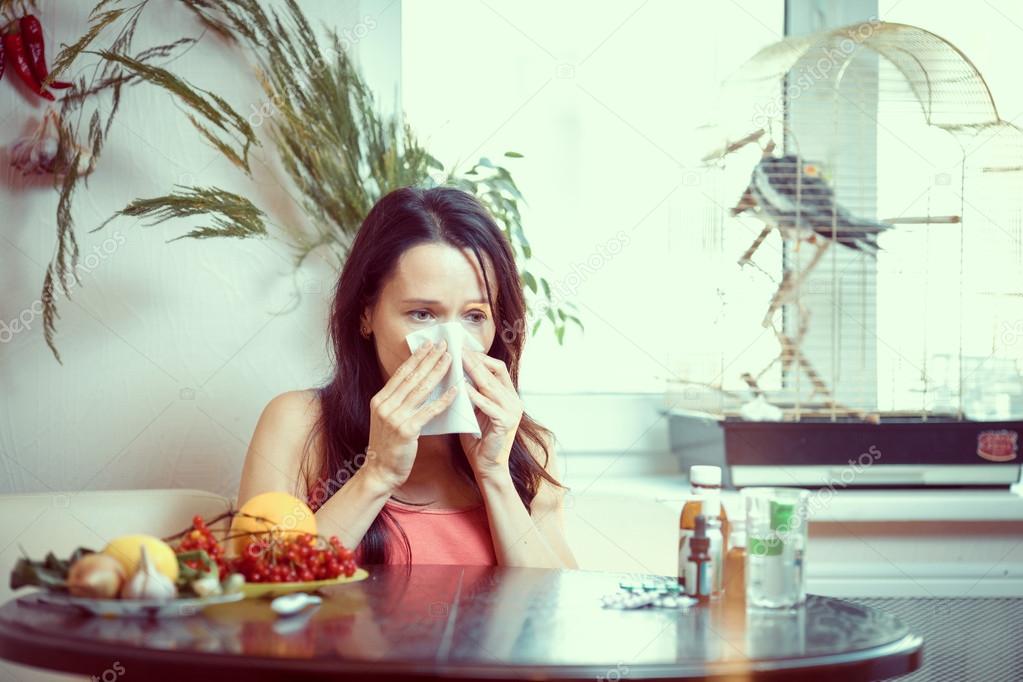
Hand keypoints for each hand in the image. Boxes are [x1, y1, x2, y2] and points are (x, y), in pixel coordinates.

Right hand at [364, 339, 457, 490]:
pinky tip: (455, 390)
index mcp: (380, 400)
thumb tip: (416, 383)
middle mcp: (386, 405)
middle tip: (444, 345)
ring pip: (421, 389)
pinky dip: (443, 399)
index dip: (416, 358)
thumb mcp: (386, 418)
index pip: (402, 373)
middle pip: (412, 377)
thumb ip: (398, 401)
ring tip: (450, 359)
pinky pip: (429, 411)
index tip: (428, 345)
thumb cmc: (387, 445)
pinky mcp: (406, 430)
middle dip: (429, 359)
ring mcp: (395, 417)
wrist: (380, 471)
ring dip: (437, 372)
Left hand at [458, 350, 523, 480]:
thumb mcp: (474, 410)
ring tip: (457, 362)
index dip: (480, 357)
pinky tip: (462, 387)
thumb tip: (454, 371)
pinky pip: (488, 405)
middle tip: (457, 349)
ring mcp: (512, 412)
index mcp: (509, 395)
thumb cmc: (478, 438)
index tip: (461, 348)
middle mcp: (514, 400)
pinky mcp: (506, 423)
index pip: (497, 367)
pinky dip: (475, 395)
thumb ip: (470, 392)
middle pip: (494, 372)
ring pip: (491, 386)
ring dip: (473, 372)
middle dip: (474, 360)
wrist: (486, 466)